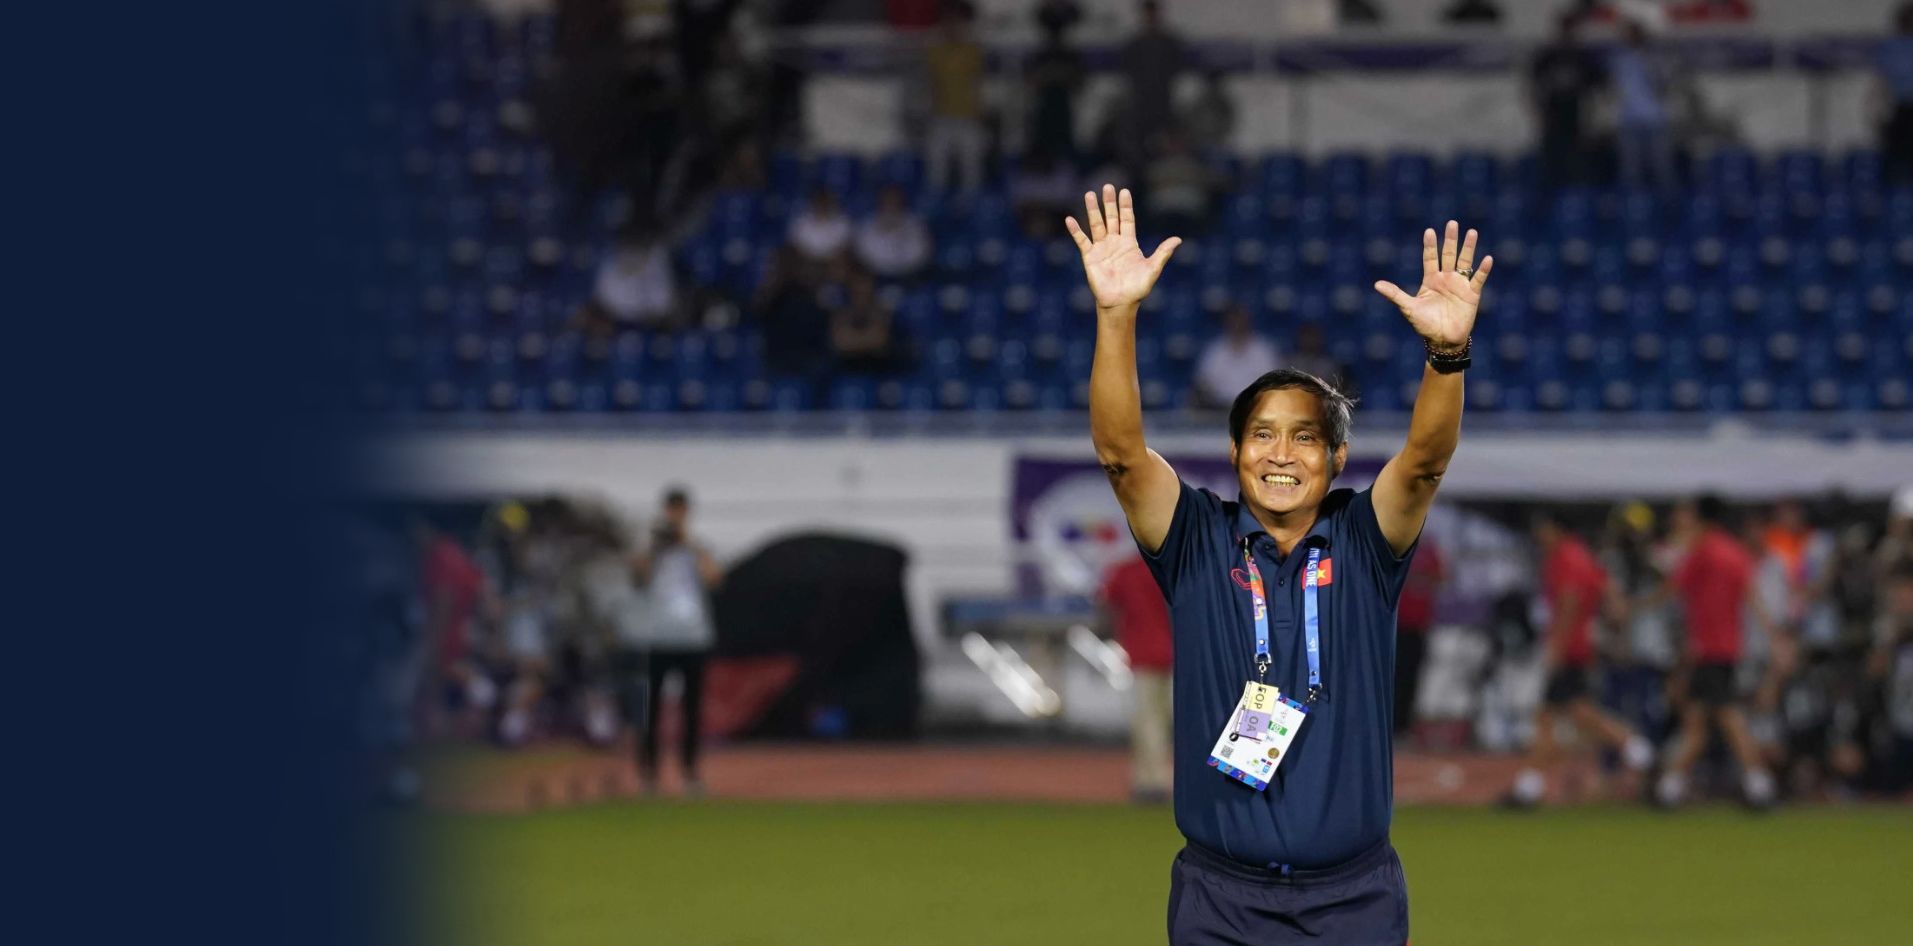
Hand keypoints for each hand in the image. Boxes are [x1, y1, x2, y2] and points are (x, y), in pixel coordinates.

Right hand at [1066, 184, 1181, 310]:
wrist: (1120, 304)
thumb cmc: (1137, 289)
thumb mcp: (1152, 269)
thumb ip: (1163, 253)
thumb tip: (1178, 239)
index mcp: (1129, 243)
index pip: (1127, 219)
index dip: (1125, 206)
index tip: (1124, 191)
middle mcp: (1115, 243)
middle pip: (1111, 218)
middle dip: (1109, 203)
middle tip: (1108, 186)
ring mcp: (1101, 249)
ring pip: (1096, 225)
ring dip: (1093, 210)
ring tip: (1089, 194)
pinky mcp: (1090, 257)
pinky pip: (1082, 241)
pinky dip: (1076, 231)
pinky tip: (1070, 219)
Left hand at [1373, 220, 1491, 348]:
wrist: (1443, 340)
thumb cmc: (1425, 325)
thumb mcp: (1409, 308)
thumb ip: (1395, 294)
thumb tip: (1376, 284)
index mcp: (1431, 280)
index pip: (1430, 258)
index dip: (1430, 245)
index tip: (1429, 231)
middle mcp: (1446, 279)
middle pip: (1449, 255)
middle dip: (1450, 240)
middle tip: (1452, 223)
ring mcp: (1460, 285)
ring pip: (1465, 262)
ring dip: (1468, 248)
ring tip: (1472, 232)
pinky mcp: (1472, 295)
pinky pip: (1478, 279)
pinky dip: (1483, 270)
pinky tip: (1487, 259)